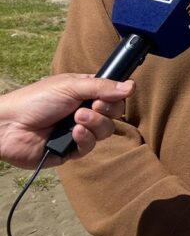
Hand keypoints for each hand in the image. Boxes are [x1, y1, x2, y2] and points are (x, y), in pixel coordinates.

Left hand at [0, 74, 132, 168]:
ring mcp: (78, 131)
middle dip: (105, 111)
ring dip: (94, 124)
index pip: (113, 96)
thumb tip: (132, 86)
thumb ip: (102, 87)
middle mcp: (84, 111)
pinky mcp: (70, 150)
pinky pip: (89, 147)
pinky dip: (84, 139)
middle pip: (113, 114)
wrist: (9, 126)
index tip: (110, 96)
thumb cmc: (35, 100)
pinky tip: (73, 133)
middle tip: (91, 106)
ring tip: (76, 120)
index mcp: (85, 93)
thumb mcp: (71, 86)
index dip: (116, 97)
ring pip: (104, 131)